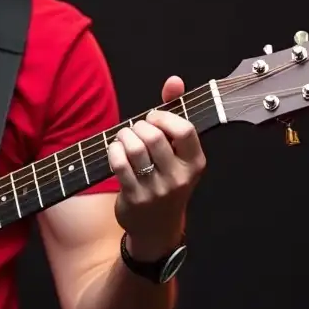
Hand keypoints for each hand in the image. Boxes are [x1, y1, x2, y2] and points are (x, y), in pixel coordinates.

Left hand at [108, 75, 206, 261]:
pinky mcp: (135, 197)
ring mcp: (157, 189)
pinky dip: (113, 150)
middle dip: (138, 126)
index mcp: (196, 163)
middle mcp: (179, 178)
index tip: (153, 118)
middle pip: (154, 137)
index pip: (185, 130)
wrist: (157, 228)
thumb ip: (176, 113)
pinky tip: (115, 149)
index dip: (164, 117)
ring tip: (123, 137)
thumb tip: (174, 80)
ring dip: (123, 136)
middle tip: (134, 129)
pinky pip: (119, 164)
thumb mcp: (178, 153)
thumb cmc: (167, 180)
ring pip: (135, 149)